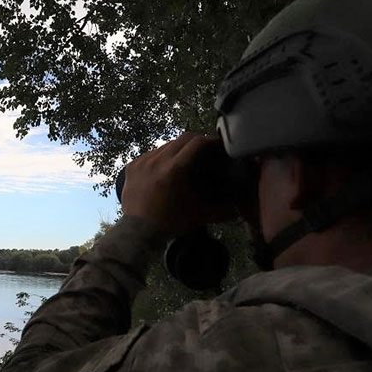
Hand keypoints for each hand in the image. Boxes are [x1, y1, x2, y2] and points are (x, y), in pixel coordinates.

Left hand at [121, 132, 235, 235]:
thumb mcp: (199, 214)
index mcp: (174, 169)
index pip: (196, 142)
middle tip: (205, 149)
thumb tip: (239, 208)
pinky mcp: (132, 166)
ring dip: (178, 149)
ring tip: (185, 158)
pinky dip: (161, 157)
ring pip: (165, 146)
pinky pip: (150, 154)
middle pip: (181, 140)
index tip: (218, 144)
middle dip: (196, 141)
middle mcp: (157, 161)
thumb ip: (222, 210)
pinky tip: (166, 166)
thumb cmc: (171, 222)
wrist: (139, 232)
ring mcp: (142, 162)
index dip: (210, 140)